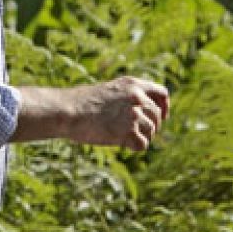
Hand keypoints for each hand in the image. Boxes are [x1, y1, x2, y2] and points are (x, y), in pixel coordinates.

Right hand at [14, 76, 168, 149]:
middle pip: (157, 115)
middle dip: (151, 126)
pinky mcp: (129, 131)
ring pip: (151, 131)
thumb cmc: (80, 103)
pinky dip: (134, 147)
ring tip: (123, 138)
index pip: (162, 93)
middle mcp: (137, 97)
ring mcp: (134, 114)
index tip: (162, 117)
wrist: (68, 111)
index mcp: (132, 84)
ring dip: (141, 137)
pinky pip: (142, 144)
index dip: (164, 106)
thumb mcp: (107, 92)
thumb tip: (138, 114)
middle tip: (137, 133)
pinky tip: (121, 144)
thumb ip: (125, 98)